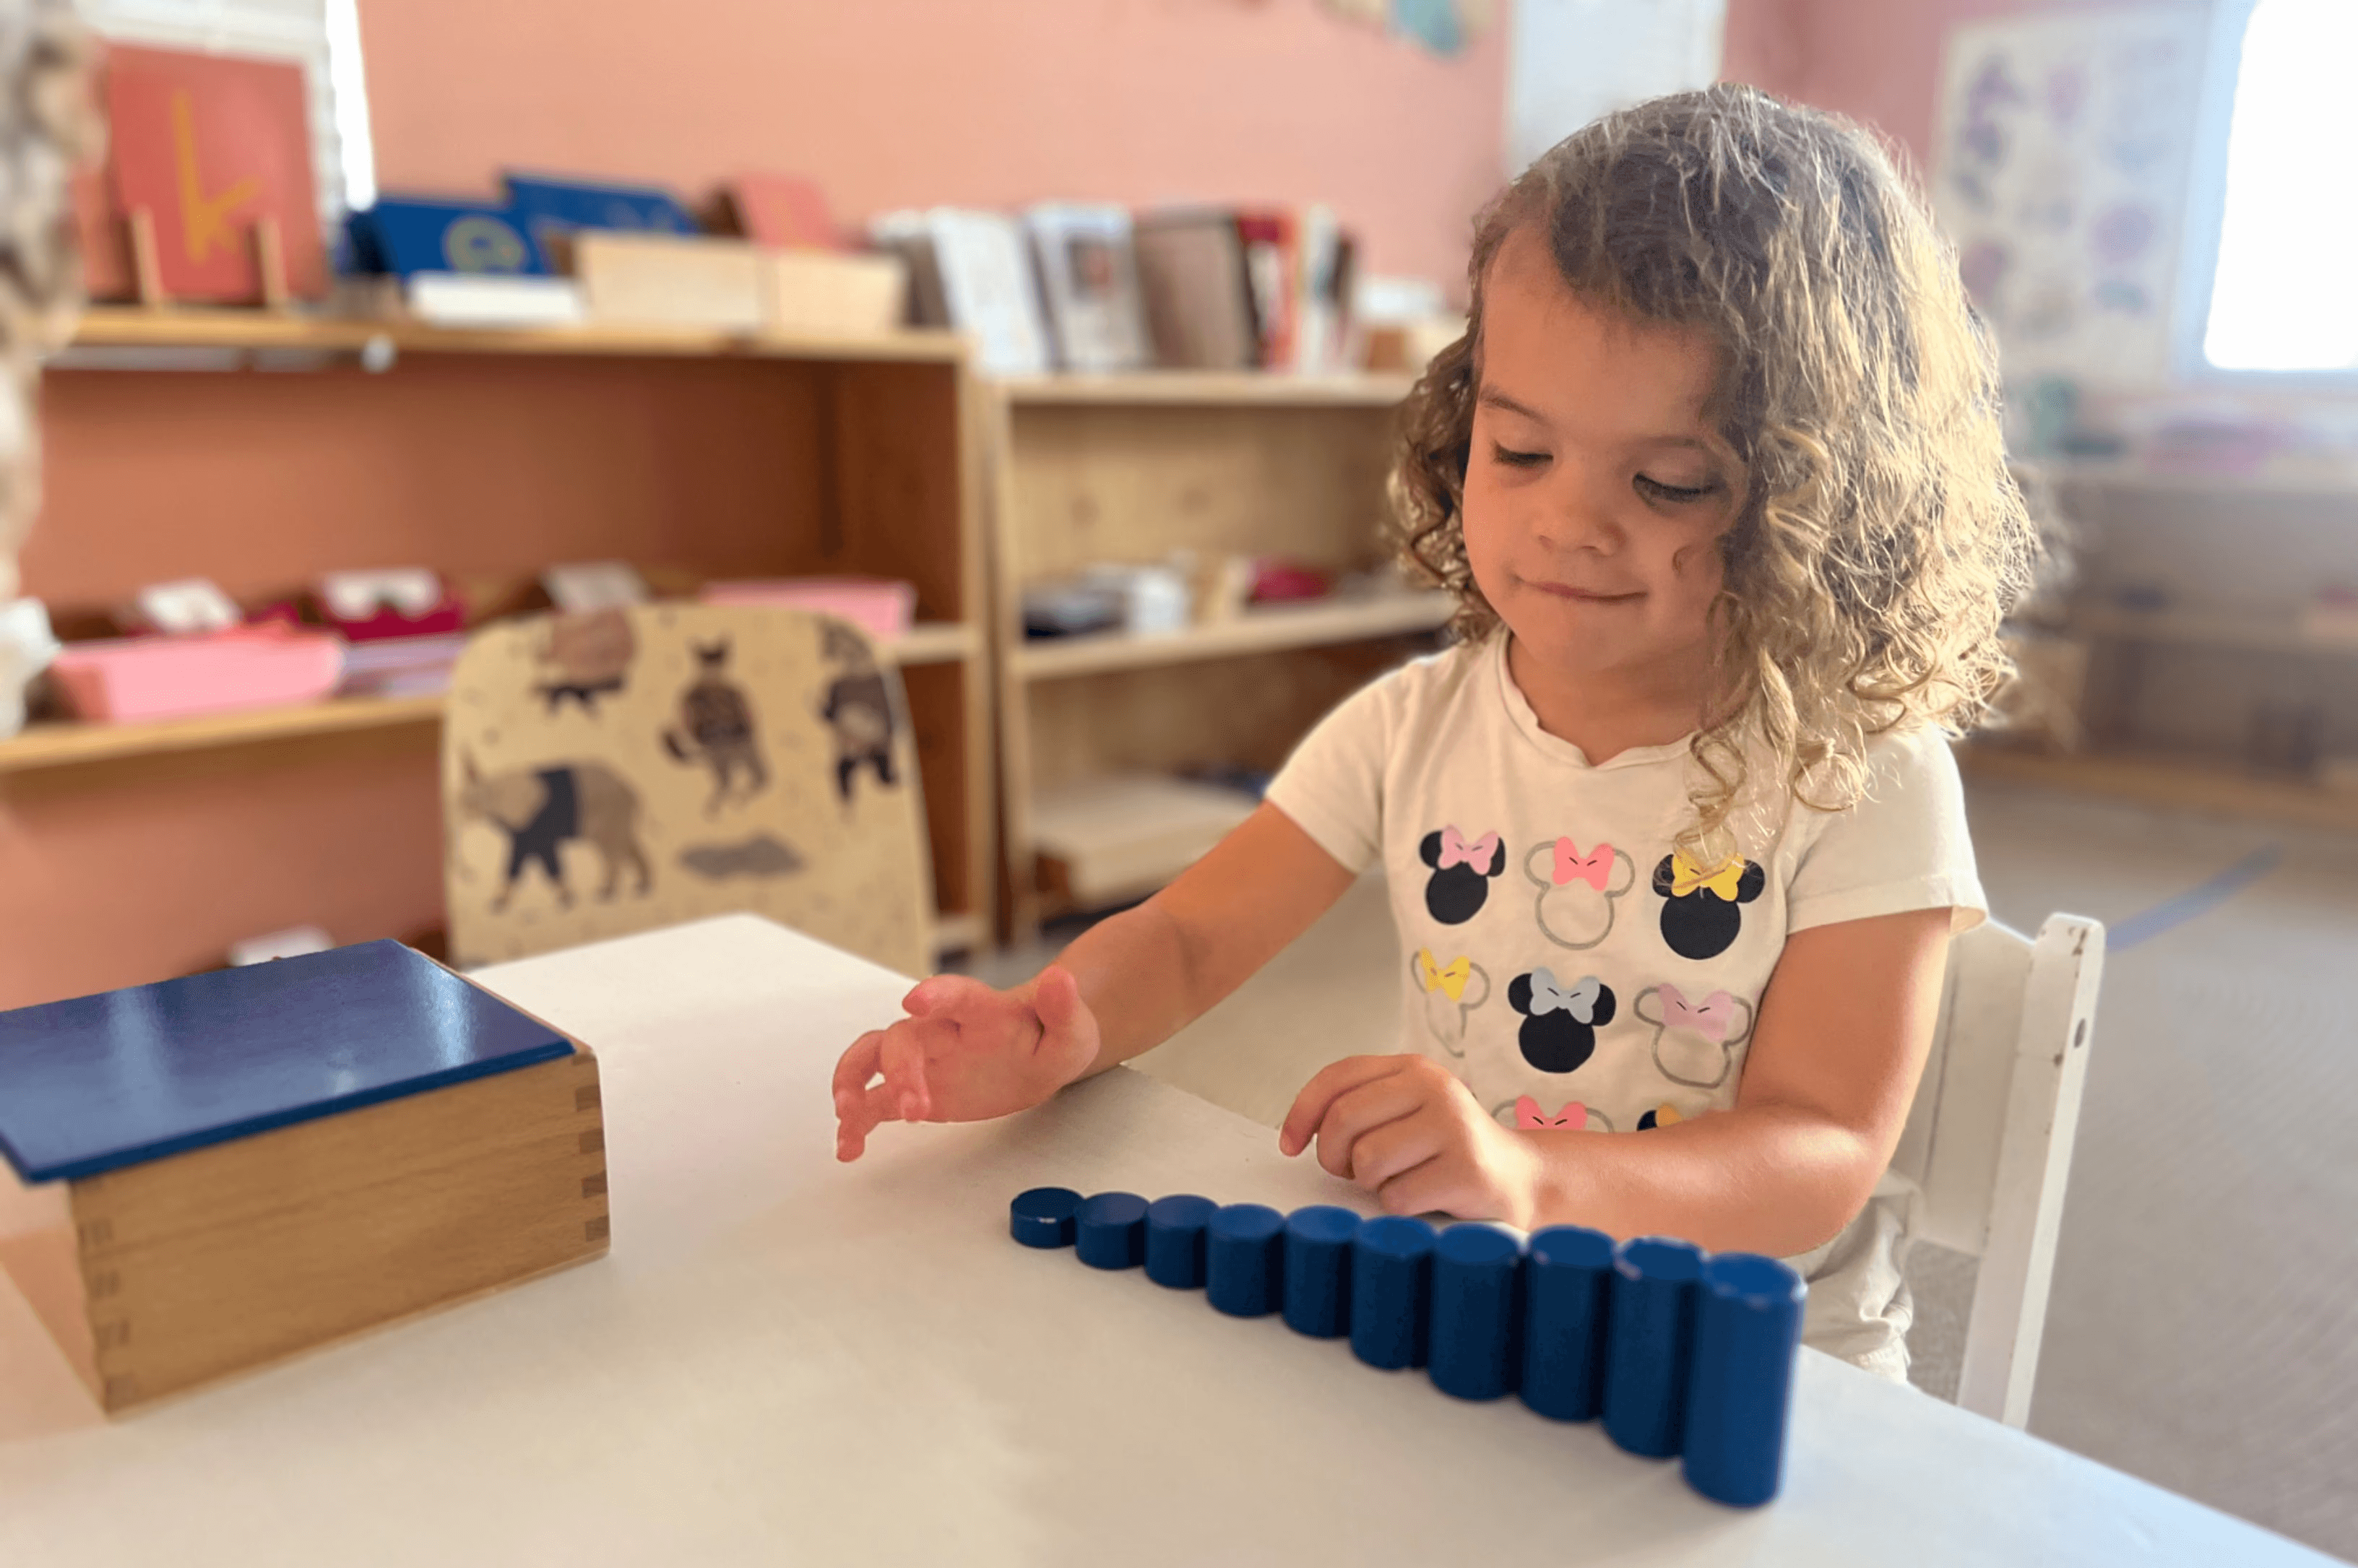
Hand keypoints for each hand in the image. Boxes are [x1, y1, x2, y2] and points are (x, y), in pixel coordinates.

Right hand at [831, 965, 1100, 1161]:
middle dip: (902, 1070)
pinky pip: (875, 1101)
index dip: (934, 995)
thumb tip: (1060, 978)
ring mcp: (923, 1059)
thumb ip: (1063, 1008)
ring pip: (872, 1058)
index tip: (915, 1001)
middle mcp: (941, 1029)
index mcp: (979, 1010)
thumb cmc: (1051, 1037)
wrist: (1040, 1057)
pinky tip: (849, 1147)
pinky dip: (856, 1122)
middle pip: (904, 1037)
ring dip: (853, 1081)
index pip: (954, 995)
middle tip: (916, 1109)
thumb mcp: (1072, 1030)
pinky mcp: (914, 1088)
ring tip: (849, 1113)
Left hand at [1278, 1054, 1542, 1226]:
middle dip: (1333, 1157)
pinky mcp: (1466, 1171)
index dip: (1302, 1112)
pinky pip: (1396, 1197)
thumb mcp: (1408, 1112)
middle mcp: (1435, 1089)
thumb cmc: (1448, 1151)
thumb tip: (1297, 1133)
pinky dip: (1398, 1208)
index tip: (1288, 1144)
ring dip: (1372, 1184)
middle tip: (1352, 1172)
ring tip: (1399, 1180)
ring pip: (1367, 1161)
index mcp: (1414, 1069)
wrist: (1522, 1179)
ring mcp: (1454, 1128)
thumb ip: (1361, 1108)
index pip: (1338, 1077)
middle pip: (1343, 1120)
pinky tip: (1424, 1198)